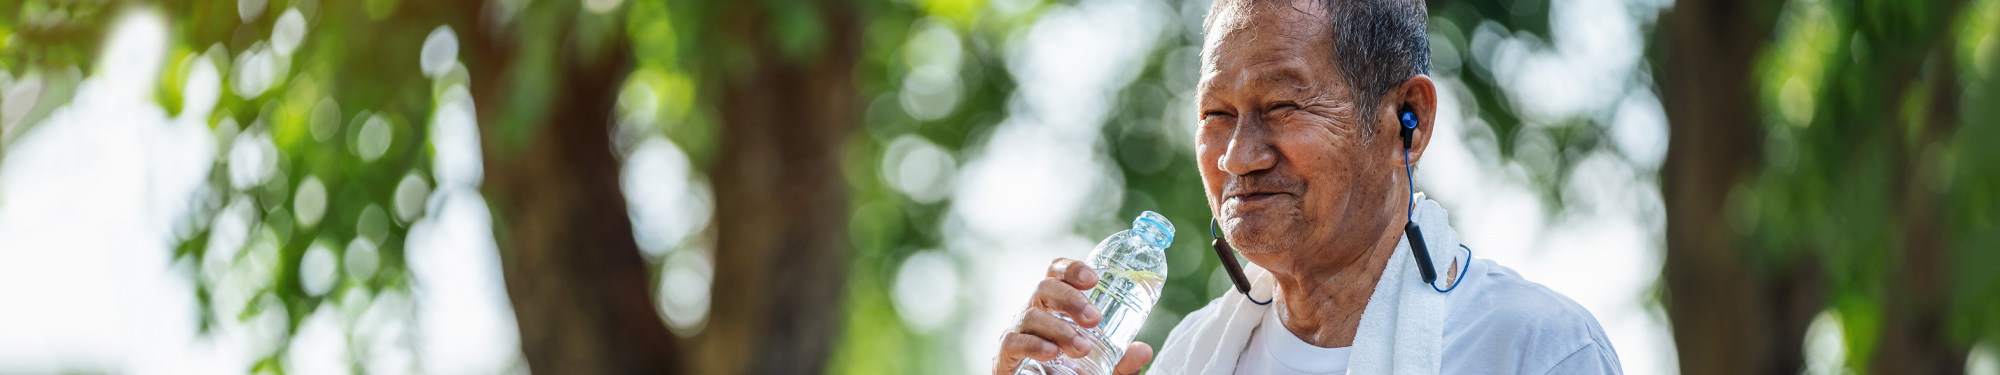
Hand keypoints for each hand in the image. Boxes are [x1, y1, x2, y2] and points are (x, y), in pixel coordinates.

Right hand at [992, 258, 1155, 374]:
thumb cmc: (1070, 374)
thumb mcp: (1103, 369)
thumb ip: (1122, 362)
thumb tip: (1143, 351)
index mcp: (1054, 306)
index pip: (1057, 274)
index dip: (1072, 269)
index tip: (1093, 279)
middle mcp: (1034, 313)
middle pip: (1044, 288)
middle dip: (1070, 299)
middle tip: (1095, 319)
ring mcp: (1017, 332)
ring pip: (1032, 316)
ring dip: (1059, 329)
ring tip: (1082, 348)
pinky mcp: (1005, 356)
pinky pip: (1013, 342)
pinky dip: (1033, 344)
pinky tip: (1051, 352)